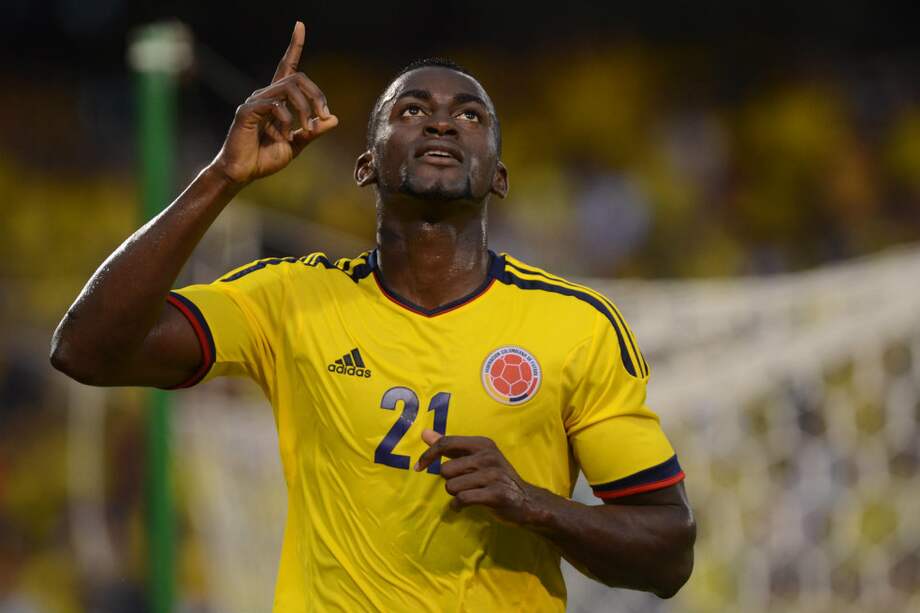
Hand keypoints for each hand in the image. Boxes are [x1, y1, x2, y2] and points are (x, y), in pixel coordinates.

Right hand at [210, 21, 338, 185]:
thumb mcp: (297, 144)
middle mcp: (266, 95)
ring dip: (304, 108)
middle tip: (324, 117)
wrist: (243, 173)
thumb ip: (313, 131)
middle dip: (317, 95)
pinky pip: (274, 105)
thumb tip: (334, 119)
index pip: (287, 67)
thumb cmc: (265, 158)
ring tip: (305, 129)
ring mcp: (255, 101)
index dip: (294, 46)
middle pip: (298, 77)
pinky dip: (285, 120)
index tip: (300, 25)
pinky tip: (283, 135)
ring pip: (288, 88)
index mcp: (278, 100)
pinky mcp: (247, 111)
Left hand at [415, 430, 547, 525]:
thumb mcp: (476, 457)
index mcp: (482, 443)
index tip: (418, 467)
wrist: (527, 500)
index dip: (428, 455)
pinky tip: (464, 506)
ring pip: (452, 486)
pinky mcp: (496, 494)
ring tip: (469, 494)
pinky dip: (458, 505)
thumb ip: (450, 447)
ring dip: (455, 494)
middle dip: (450, 481)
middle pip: (446, 469)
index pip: (446, 443)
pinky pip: (462, 499)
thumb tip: (424, 433)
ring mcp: (493, 475)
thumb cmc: (496, 477)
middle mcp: (488, 456)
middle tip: (464, 485)